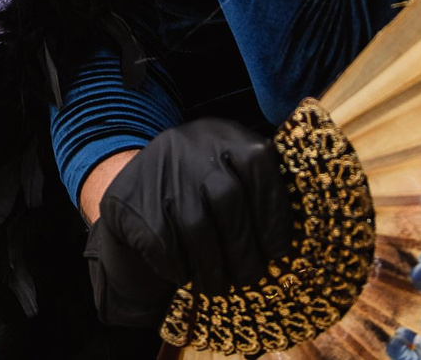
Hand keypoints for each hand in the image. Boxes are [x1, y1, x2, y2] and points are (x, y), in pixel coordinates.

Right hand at [84, 119, 295, 327]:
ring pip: (196, 227)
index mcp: (224, 134)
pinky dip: (179, 267)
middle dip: (244, 249)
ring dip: (213, 267)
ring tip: (220, 286)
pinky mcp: (130, 200)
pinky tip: (186, 275)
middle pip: (228, 200)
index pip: (258, 164)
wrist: (132, 188)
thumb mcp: (228, 171)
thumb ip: (257, 191)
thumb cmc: (198, 189)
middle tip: (250, 277)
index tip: (280, 251)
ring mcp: (158, 170)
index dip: (274, 212)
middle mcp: (191, 144)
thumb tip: (290, 243)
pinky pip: (164, 244)